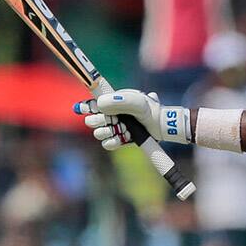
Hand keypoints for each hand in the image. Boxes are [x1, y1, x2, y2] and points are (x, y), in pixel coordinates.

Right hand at [74, 89, 190, 149]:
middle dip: (99, 121)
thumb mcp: (137, 101)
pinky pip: (107, 144)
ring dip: (108, 132)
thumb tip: (99, 104)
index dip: (85, 107)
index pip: (91, 103)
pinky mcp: (118, 140)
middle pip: (91, 120)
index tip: (84, 109)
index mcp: (111, 101)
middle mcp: (110, 114)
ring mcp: (114, 128)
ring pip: (98, 133)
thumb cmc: (149, 109)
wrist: (161, 125)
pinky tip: (123, 138)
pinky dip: (113, 142)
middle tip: (111, 120)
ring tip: (122, 129)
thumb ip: (119, 100)